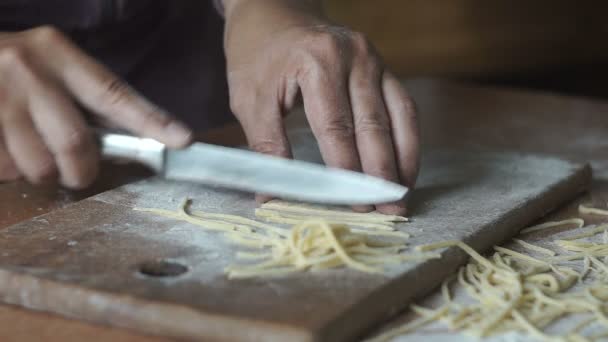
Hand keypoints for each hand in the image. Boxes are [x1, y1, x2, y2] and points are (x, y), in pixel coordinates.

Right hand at [0, 26, 191, 188]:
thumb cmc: (14, 71)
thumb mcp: (53, 70)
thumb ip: (89, 101)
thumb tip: (138, 139)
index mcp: (59, 54)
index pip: (114, 94)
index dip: (150, 121)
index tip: (182, 139)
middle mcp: (28, 70)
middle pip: (74, 144)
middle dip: (82, 171)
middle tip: (79, 173)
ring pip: (36, 165)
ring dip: (40, 172)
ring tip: (32, 152)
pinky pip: (3, 169)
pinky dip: (10, 171)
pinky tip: (7, 149)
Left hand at [223, 0, 418, 213]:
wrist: (274, 11)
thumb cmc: (257, 54)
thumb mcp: (249, 98)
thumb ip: (265, 147)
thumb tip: (273, 196)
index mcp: (317, 62)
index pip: (336, 128)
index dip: (345, 172)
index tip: (350, 206)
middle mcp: (354, 57)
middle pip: (373, 126)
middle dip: (379, 175)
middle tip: (385, 213)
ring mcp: (374, 59)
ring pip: (397, 118)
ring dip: (401, 161)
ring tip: (400, 199)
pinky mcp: (382, 66)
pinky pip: (404, 106)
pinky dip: (408, 139)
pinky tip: (405, 168)